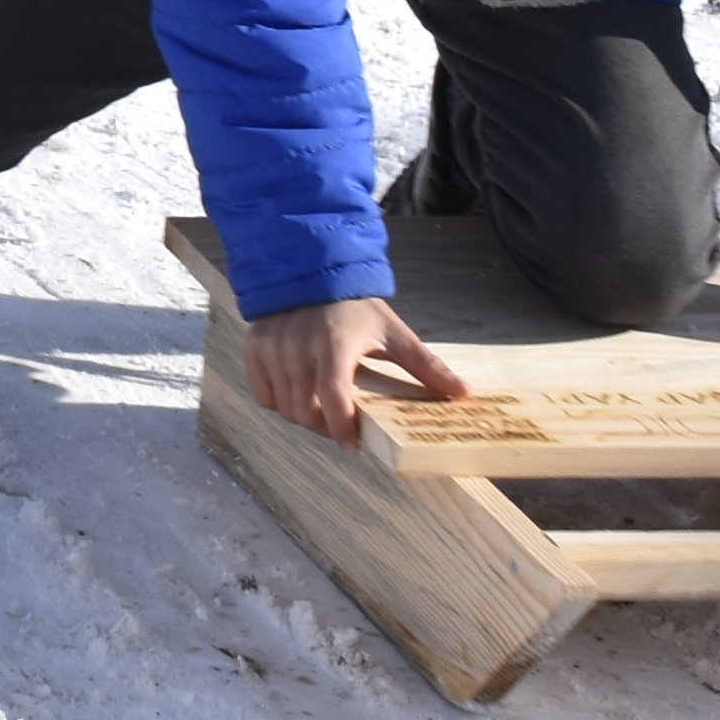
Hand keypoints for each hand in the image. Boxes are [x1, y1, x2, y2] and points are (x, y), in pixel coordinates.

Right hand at [242, 295, 464, 442]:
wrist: (312, 272)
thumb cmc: (356, 309)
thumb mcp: (394, 334)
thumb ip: (426, 366)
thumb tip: (464, 394)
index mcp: (335, 343)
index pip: (333, 396)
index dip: (341, 428)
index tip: (354, 447)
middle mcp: (298, 345)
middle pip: (305, 410)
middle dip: (326, 427)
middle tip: (343, 429)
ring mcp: (273, 345)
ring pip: (284, 407)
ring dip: (304, 417)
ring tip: (324, 412)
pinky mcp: (255, 345)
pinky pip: (264, 394)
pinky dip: (279, 402)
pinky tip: (299, 394)